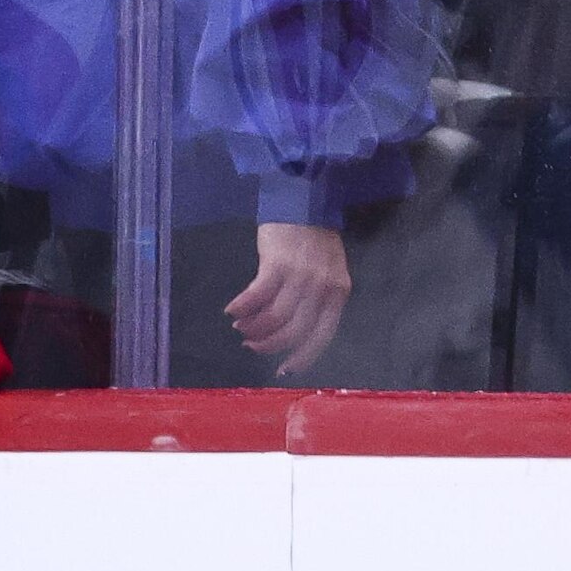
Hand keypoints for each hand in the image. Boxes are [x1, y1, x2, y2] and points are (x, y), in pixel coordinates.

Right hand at [226, 218, 349, 374]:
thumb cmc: (314, 238)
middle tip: (252, 345)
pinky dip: (242, 308)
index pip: (321, 336)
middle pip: (293, 331)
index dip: (301, 357)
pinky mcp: (276, 263)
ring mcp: (300, 276)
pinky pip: (256, 296)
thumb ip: (318, 299)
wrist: (304, 200)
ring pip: (274, 317)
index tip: (283, 370)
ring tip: (241, 327)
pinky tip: (232, 311)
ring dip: (253, 328)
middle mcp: (322, 288)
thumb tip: (294, 332)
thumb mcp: (328, 272)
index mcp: (338, 293)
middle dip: (269, 345)